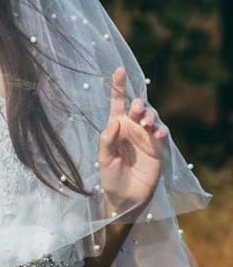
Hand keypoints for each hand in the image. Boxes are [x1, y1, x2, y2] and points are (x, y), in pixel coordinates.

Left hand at [97, 65, 168, 214]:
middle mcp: (131, 128)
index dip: (119, 86)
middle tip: (137, 110)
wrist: (126, 197)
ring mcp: (146, 136)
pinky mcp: (158, 147)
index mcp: (116, 126)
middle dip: (140, 104)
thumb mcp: (104, 159)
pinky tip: (157, 135)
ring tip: (146, 123)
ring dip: (151, 116)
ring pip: (152, 117)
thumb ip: (107, 140)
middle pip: (139, 107)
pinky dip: (161, 131)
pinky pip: (162, 133)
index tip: (120, 69)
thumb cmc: (111, 177)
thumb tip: (116, 122)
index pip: (118, 102)